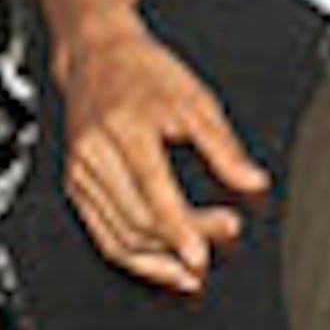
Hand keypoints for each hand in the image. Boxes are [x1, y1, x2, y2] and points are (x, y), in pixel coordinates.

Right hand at [54, 12, 269, 295]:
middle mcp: (95, 152)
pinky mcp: (76, 187)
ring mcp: (81, 172)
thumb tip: (253, 180)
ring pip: (118, 237)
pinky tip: (163, 267)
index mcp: (126, 126)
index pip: (152, 188)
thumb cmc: (144, 73)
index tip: (201, 253)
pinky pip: (103, 236)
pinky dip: (135, 259)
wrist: (96, 56)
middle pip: (137, 218)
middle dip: (177, 244)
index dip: (178, 227)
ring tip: (192, 272)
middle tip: (214, 251)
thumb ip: (224, 146)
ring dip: (157, 263)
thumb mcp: (195, 99)